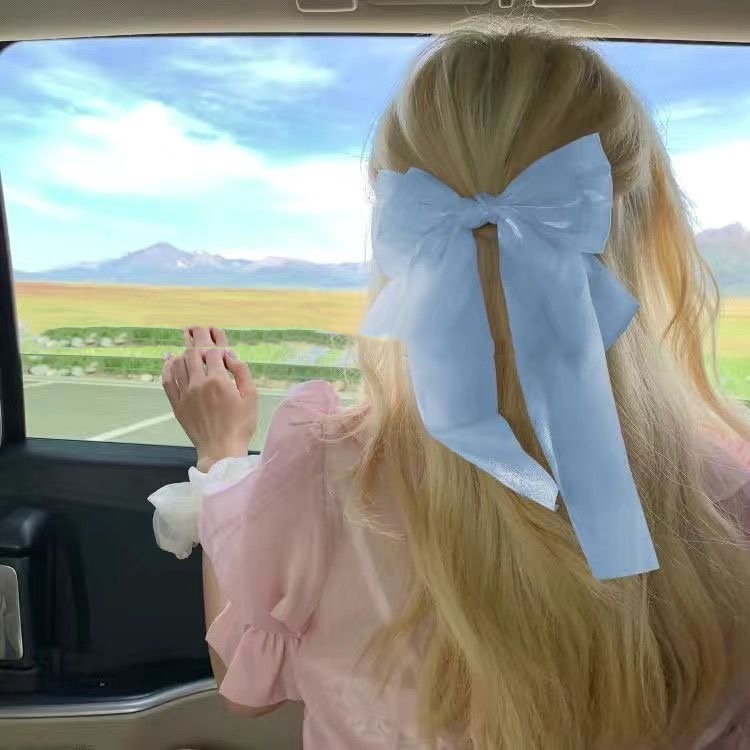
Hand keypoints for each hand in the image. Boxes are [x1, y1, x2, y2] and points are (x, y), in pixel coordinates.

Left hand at [162, 327, 256, 468]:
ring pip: (178, 364)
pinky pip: (167, 381)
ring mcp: (185, 394)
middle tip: (202, 339)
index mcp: (218, 380)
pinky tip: (168, 359)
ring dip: (184, 354)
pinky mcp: (177, 405)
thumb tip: (230, 355)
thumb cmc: (241, 425)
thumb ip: (242, 372)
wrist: (221, 450)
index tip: (221, 351)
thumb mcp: (251, 396)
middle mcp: (198, 383)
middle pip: (192, 354)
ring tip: (190, 352)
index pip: (213, 352)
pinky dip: (167, 367)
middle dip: (198, 343)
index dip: (218, 348)